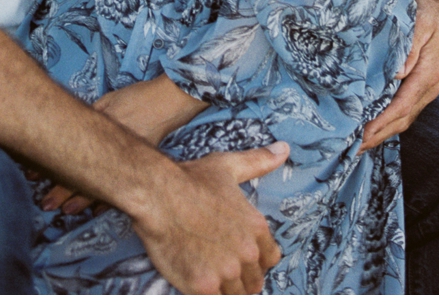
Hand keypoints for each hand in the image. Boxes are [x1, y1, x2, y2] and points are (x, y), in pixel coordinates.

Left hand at [42, 77, 206, 212]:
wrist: (170, 102)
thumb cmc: (136, 98)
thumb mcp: (107, 102)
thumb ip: (90, 117)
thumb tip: (69, 128)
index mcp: (100, 135)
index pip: (69, 157)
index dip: (49, 168)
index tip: (32, 177)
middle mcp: (112, 153)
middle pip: (82, 177)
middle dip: (61, 192)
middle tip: (45, 205)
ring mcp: (128, 163)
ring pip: (101, 187)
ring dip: (81, 200)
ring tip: (66, 212)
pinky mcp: (140, 166)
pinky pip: (121, 188)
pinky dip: (108, 199)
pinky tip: (97, 209)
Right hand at [131, 142, 288, 294]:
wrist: (154, 192)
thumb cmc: (188, 179)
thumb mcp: (227, 166)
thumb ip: (258, 162)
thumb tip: (284, 149)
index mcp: (257, 229)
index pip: (270, 259)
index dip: (254, 259)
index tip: (237, 256)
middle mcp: (247, 253)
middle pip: (254, 282)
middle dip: (240, 277)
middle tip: (218, 267)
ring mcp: (226, 272)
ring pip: (236, 295)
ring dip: (224, 289)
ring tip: (207, 275)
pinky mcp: (203, 286)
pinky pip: (214, 300)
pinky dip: (206, 294)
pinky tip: (193, 280)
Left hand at [361, 0, 438, 149]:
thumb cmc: (426, 11)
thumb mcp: (421, 23)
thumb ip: (411, 47)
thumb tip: (398, 73)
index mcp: (428, 75)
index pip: (401, 106)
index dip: (381, 123)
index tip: (361, 136)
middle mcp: (428, 87)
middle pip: (401, 119)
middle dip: (377, 136)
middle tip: (350, 149)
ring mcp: (424, 89)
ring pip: (402, 118)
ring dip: (381, 133)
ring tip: (356, 146)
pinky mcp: (417, 86)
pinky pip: (402, 109)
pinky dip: (386, 122)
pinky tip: (369, 127)